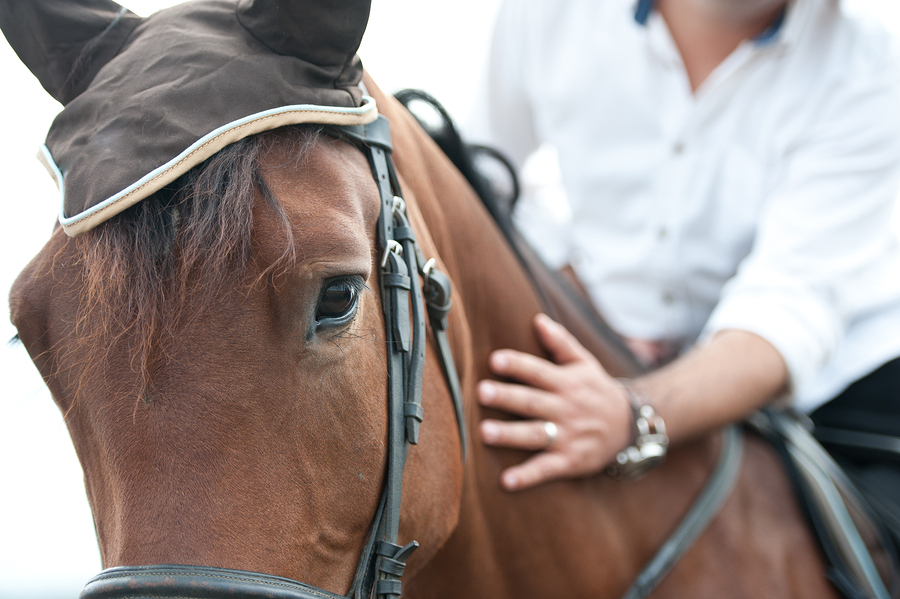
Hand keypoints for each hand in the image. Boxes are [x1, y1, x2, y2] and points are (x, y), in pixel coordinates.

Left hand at [477, 313, 632, 490]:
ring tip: (484, 432)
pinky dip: (527, 477)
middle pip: (533, 402)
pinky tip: (506, 481)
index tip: (494, 359)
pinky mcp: (570, 461)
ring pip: (536, 434)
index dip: (518, 365)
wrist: (630, 426)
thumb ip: (560, 342)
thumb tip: (537, 319)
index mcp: (567, 382)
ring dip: (510, 434)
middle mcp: (567, 409)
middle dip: (507, 397)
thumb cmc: (597, 390)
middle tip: (481, 392)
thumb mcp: (584, 363)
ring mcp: (568, 436)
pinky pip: (546, 469)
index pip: (539, 371)